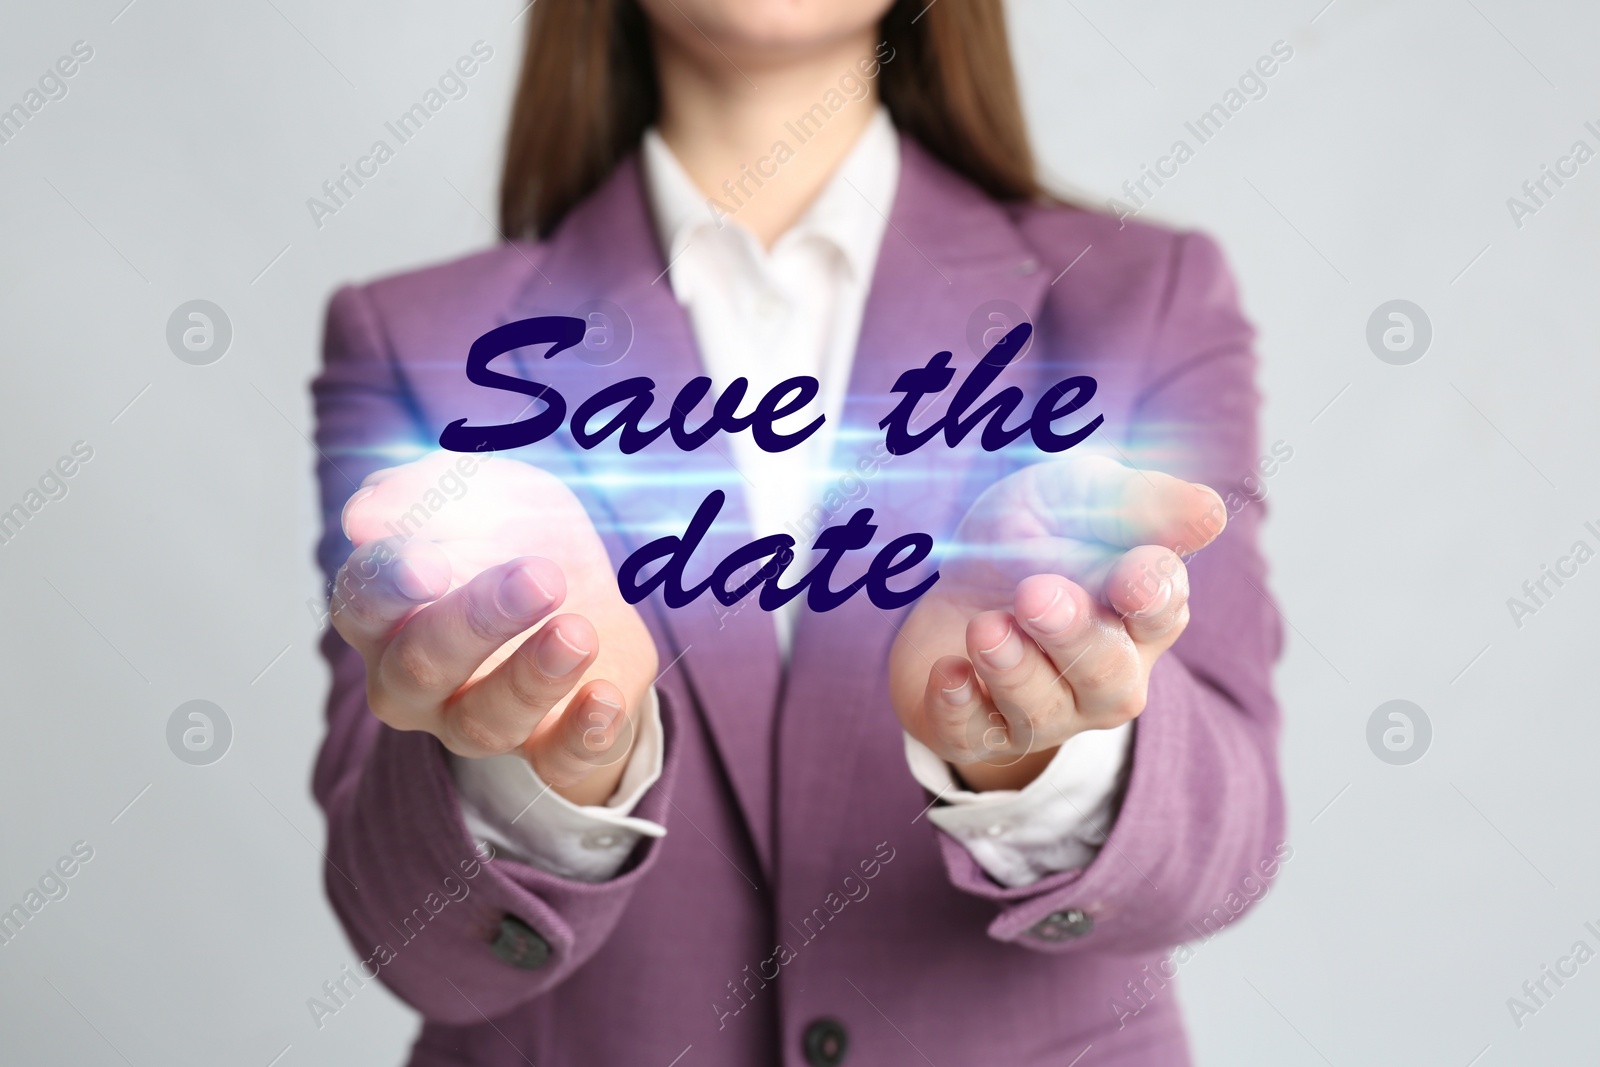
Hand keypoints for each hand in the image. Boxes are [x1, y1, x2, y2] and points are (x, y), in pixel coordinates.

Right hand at [331, 452, 658, 805]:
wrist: (591, 594)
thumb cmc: (515, 538)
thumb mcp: (488, 494)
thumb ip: (430, 493)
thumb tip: (364, 514)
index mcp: (384, 614)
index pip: (363, 604)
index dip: (390, 586)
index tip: (430, 565)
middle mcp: (415, 682)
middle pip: (422, 666)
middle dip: (477, 622)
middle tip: (538, 578)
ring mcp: (477, 722)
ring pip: (485, 721)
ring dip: (534, 676)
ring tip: (577, 632)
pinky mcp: (549, 748)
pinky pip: (556, 764)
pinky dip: (581, 735)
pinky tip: (603, 698)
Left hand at [888, 454, 1225, 791]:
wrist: (951, 579)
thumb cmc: (1031, 535)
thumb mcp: (1074, 494)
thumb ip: (1134, 501)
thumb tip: (1208, 513)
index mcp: (1140, 614)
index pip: (1162, 612)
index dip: (1149, 596)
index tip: (1127, 577)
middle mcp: (1104, 675)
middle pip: (1106, 674)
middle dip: (1074, 637)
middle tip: (1034, 596)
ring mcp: (1043, 711)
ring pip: (1041, 709)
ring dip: (1012, 668)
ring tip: (985, 627)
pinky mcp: (978, 731)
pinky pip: (974, 735)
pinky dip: (959, 708)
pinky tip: (949, 672)